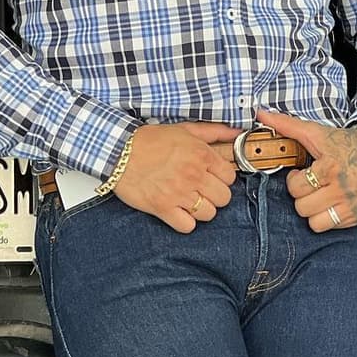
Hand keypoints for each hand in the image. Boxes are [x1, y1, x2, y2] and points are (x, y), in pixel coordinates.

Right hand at [114, 122, 240, 233]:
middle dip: (215, 195)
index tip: (213, 177)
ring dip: (201, 209)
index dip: (222, 178)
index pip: (230, 177)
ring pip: (209, 214)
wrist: (118, 151)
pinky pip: (188, 226)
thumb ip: (214, 131)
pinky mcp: (163, 208)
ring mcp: (179, 193)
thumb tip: (237, 132)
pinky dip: (185, 222)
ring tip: (190, 200)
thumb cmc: (150, 139)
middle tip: (202, 190)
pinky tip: (178, 211)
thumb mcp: (185, 129)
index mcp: (202, 155)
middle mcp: (194, 175)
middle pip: (224, 198)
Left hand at [255, 108, 356, 231]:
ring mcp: (353, 205)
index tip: (302, 173)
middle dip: (303, 196)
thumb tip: (260, 114)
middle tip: (312, 185)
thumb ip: (286, 125)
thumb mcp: (316, 132)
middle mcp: (343, 189)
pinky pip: (332, 227)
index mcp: (330, 167)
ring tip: (319, 196)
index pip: (296, 188)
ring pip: (315, 223)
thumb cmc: (344, 143)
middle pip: (302, 208)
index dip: (295, 181)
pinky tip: (333, 202)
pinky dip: (329, 217)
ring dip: (314, 211)